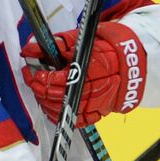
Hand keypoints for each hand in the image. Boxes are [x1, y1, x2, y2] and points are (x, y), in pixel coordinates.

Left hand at [22, 21, 146, 125]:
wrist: (129, 64)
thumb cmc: (104, 50)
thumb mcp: (79, 41)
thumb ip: (55, 44)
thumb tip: (29, 48)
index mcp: (88, 71)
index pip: (54, 81)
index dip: (37, 76)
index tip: (30, 70)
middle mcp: (91, 91)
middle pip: (53, 97)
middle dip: (38, 88)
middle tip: (33, 78)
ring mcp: (93, 105)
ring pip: (59, 110)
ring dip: (44, 101)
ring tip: (41, 89)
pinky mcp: (95, 114)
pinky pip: (70, 119)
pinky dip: (57, 113)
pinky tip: (51, 103)